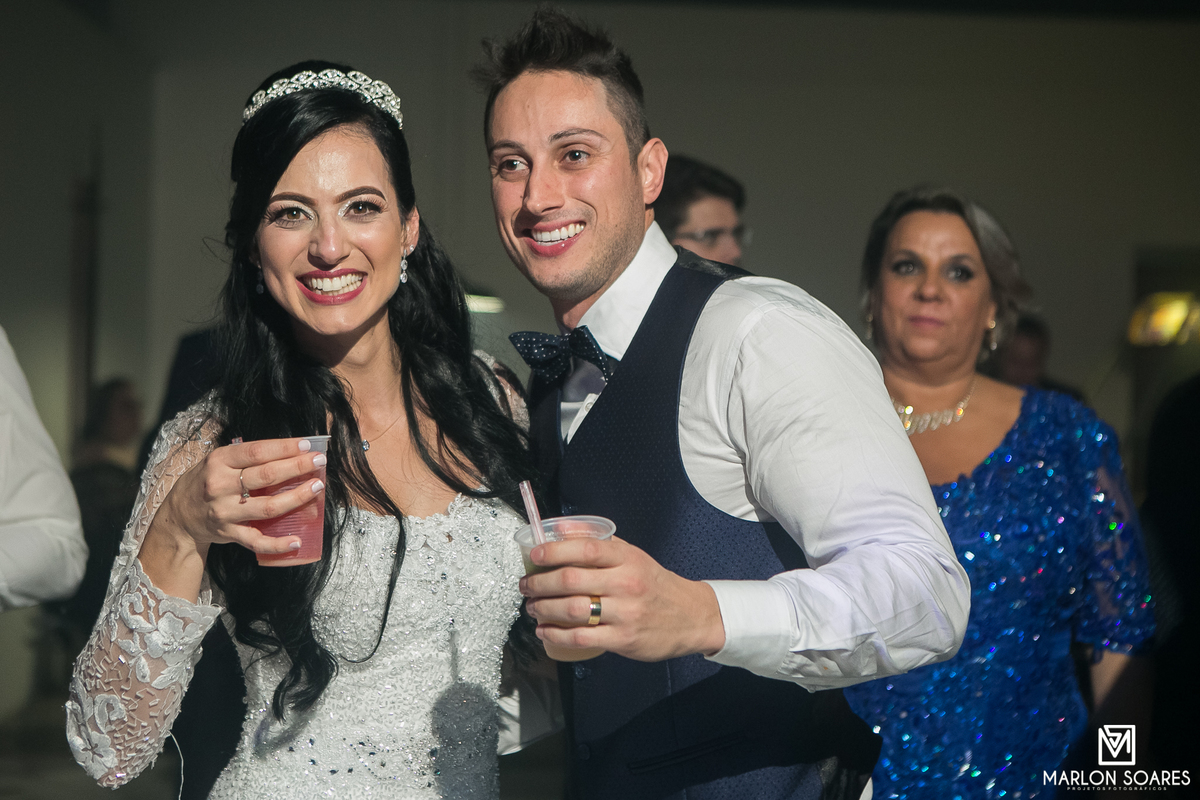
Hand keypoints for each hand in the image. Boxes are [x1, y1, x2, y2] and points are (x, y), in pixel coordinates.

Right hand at [155, 437, 325, 557]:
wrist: (179, 515)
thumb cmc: (206, 482)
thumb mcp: (218, 461)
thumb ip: (246, 456)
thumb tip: (289, 450)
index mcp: (219, 461)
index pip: (256, 451)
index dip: (284, 448)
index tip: (307, 445)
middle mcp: (220, 485)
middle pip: (266, 476)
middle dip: (297, 468)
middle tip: (320, 462)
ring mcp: (225, 512)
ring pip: (267, 507)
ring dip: (296, 498)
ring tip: (316, 488)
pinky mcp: (229, 533)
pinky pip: (256, 541)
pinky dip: (277, 543)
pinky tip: (296, 541)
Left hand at [519, 536, 726, 661]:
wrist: (691, 616)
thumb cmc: (654, 584)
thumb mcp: (632, 555)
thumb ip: (598, 541)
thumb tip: (561, 527)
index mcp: (627, 558)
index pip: (585, 549)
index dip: (554, 550)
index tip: (534, 556)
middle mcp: (626, 583)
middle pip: (571, 580)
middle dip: (540, 583)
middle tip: (526, 585)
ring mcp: (625, 613)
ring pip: (571, 609)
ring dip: (543, 608)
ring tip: (532, 607)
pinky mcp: (623, 639)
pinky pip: (580, 637)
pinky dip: (555, 634)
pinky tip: (544, 630)